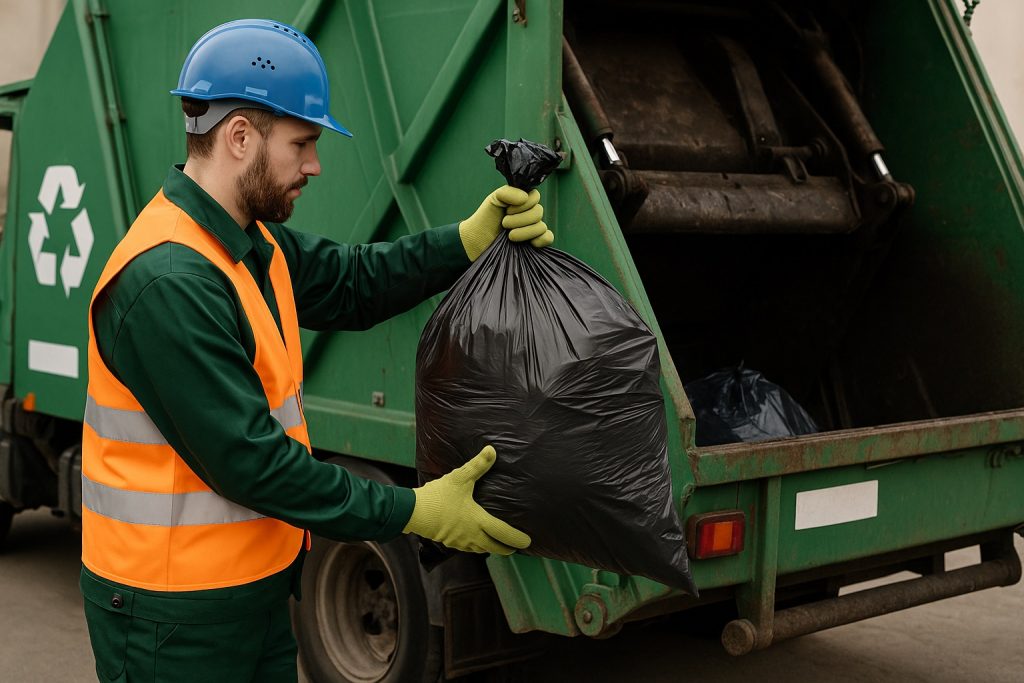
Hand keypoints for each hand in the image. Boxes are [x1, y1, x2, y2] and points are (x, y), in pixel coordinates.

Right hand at [403, 446, 530, 554]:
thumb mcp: (459, 478)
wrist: (413, 512)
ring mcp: (460, 541)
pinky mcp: (450, 542)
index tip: (528, 542)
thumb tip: (492, 450)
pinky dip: (477, 546)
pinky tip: (475, 539)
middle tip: (516, 546)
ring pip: (481, 549)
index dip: (517, 539)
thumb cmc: (438, 496)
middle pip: (495, 548)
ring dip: (492, 547)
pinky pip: (468, 548)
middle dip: (507, 548)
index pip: (503, 534)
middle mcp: (472, 536)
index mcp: (478, 521)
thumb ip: (477, 465)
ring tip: (498, 542)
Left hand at [458, 186, 552, 261]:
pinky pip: (548, 238)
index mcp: (523, 201)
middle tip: (504, 224)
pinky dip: (541, 240)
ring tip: (509, 236)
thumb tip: (525, 197)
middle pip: (538, 212)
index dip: (523, 204)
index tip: (507, 210)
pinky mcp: (534, 243)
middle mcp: (530, 213)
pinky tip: (529, 243)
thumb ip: (508, 192)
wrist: (477, 240)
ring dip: (524, 232)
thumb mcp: (494, 199)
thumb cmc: (486, 218)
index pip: (535, 196)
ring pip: (541, 227)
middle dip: (519, 219)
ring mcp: (533, 229)